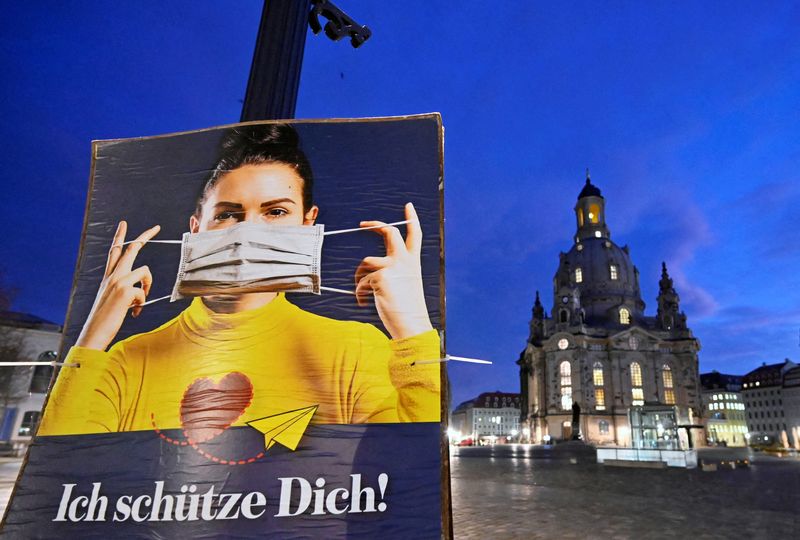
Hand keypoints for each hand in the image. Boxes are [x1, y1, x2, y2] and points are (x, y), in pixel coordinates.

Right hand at [75, 221, 160, 350]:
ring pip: (145, 271)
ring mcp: (118, 282)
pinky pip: (144, 292)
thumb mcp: (113, 300)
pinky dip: (142, 305)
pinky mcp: (124, 291)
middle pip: (130, 249)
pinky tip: (133, 313)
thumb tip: (140, 290)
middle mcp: (112, 276)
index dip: (119, 237)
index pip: (114, 251)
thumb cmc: (105, 319)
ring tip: (138, 304)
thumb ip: (125, 290)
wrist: (94, 333)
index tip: (124, 223)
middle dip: (144, 236)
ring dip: (148, 286)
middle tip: (157, 227)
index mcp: (108, 277)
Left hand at [354, 203, 432, 339]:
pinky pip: (361, 282)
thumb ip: (393, 272)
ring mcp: (392, 267)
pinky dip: (360, 293)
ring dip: (360, 276)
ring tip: (363, 292)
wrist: (411, 324)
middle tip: (363, 224)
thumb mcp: (405, 285)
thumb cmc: (407, 309)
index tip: (408, 206)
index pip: (414, 234)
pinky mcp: (380, 277)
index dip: (412, 218)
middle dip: (375, 225)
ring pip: (366, 262)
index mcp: (412, 262)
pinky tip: (364, 302)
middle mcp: (404, 260)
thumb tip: (367, 269)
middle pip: (389, 232)